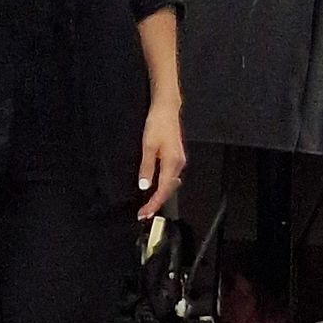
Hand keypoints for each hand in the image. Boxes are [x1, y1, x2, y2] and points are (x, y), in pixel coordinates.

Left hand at [136, 98, 185, 218]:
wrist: (166, 109)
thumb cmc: (157, 124)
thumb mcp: (148, 146)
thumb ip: (147, 168)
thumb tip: (144, 186)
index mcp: (172, 163)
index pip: (163, 190)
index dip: (154, 203)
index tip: (144, 213)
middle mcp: (179, 164)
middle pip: (168, 190)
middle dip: (156, 202)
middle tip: (143, 213)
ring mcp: (179, 161)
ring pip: (170, 184)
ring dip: (159, 195)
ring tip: (148, 205)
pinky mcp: (176, 157)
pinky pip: (170, 177)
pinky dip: (162, 186)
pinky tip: (155, 188)